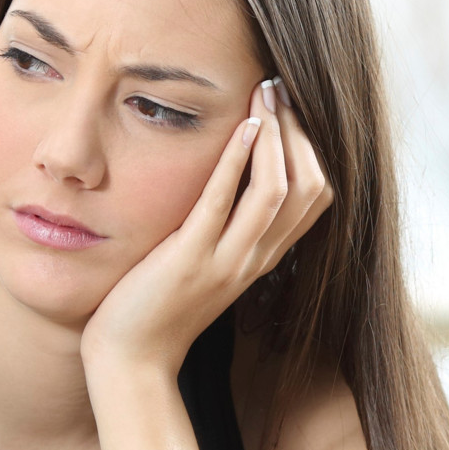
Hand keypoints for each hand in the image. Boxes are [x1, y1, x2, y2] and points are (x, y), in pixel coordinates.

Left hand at [81, 78, 333, 375]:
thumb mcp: (205, 262)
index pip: (316, 198)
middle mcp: (255, 259)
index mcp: (262, 257)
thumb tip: (227, 174)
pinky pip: (224, 204)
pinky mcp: (190, 260)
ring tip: (265, 95)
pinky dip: (239, 161)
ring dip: (276, 136)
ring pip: (277, 192)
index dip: (312, 148)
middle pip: (309, 189)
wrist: (131, 360)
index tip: (290, 109)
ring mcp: (226, 261)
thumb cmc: (157, 306)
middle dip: (300, 132)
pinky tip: (243, 127)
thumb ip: (224, 226)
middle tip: (280, 89)